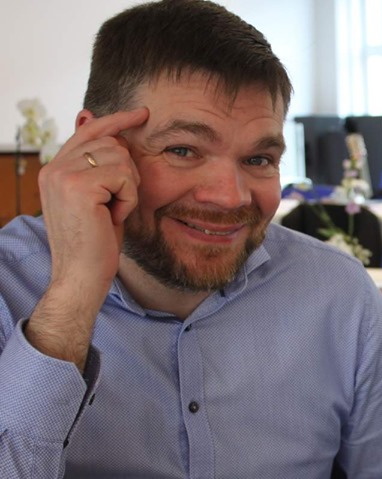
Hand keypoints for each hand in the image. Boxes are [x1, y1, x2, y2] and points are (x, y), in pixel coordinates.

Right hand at [37, 107, 148, 297]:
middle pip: (111, 143)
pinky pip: (125, 177)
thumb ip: (95, 163)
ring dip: (128, 189)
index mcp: (54, 169)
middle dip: (127, 172)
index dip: (116, 120)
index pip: (89, 131)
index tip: (141, 113)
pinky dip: (129, 199)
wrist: (81, 275)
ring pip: (121, 158)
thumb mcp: (97, 197)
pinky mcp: (79, 186)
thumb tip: (88, 116)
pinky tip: (113, 217)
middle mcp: (54, 168)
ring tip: (112, 212)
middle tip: (116, 203)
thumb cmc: (95, 242)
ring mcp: (63, 175)